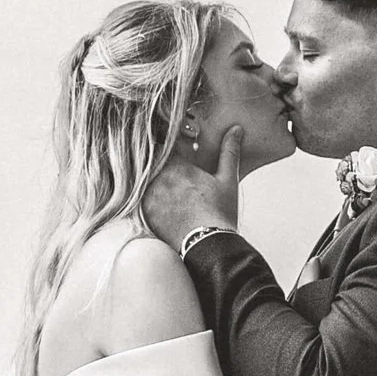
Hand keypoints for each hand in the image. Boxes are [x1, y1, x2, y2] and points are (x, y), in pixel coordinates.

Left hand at [140, 129, 241, 248]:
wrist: (207, 246)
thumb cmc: (220, 212)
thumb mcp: (227, 180)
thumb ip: (229, 151)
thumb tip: (236, 129)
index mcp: (178, 165)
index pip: (167, 145)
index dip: (172, 146)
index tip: (177, 149)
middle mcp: (160, 178)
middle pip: (154, 162)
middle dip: (161, 164)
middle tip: (174, 176)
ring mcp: (150, 195)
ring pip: (145, 179)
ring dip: (153, 180)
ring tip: (167, 190)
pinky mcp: (145, 212)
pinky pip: (140, 198)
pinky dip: (148, 197)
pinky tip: (161, 203)